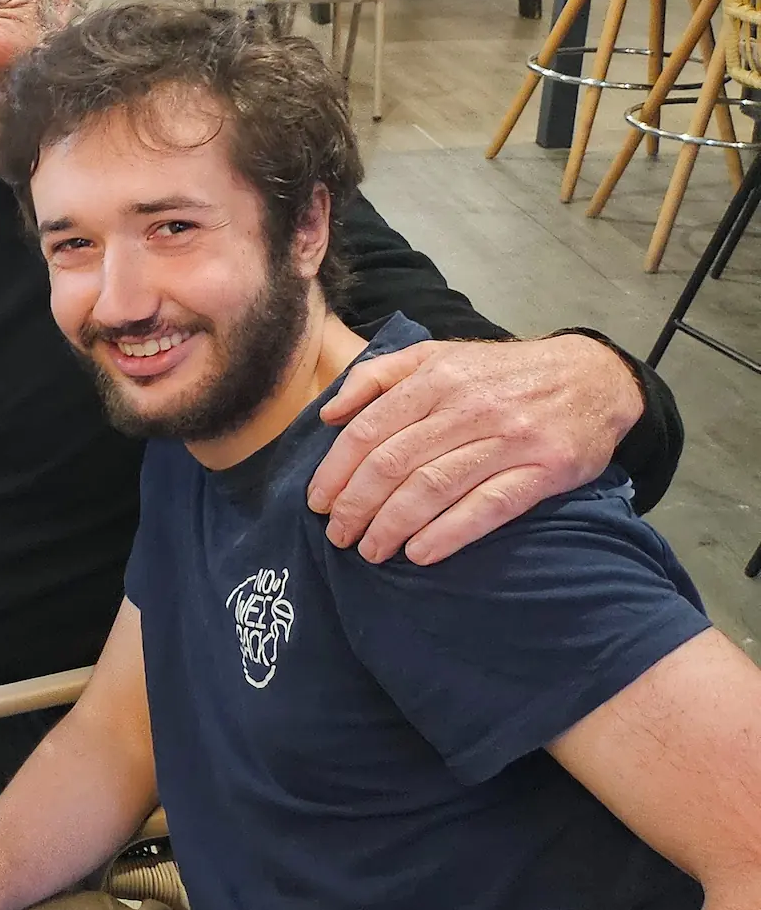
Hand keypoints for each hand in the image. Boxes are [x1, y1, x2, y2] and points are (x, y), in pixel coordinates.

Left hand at [308, 334, 642, 563]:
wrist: (593, 377)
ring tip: (370, 550)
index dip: (337, 470)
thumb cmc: (500, 374)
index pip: (370, 430)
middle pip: (395, 463)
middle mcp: (469, 407)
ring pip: (434, 487)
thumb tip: (329, 414)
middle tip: (337, 535)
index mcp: (436, 378)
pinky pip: (488, 507)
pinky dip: (449, 533)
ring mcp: (509, 439)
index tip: (317, 502)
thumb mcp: (437, 355)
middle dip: (357, 505)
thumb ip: (377, 376)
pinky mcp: (545, 470)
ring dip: (393, 525)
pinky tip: (420, 553)